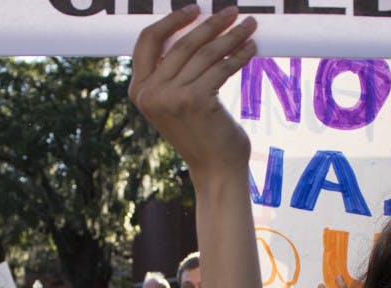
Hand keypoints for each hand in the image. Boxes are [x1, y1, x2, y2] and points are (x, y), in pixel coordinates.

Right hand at [130, 6, 256, 179]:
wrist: (215, 169)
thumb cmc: (201, 134)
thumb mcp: (176, 102)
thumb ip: (174, 73)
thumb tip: (196, 31)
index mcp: (139, 91)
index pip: (147, 41)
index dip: (171, 21)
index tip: (195, 10)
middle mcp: (150, 93)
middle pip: (182, 44)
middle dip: (211, 24)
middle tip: (232, 12)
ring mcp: (171, 97)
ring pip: (205, 54)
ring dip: (231, 36)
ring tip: (249, 26)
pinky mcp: (196, 101)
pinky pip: (221, 68)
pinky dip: (239, 55)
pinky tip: (251, 49)